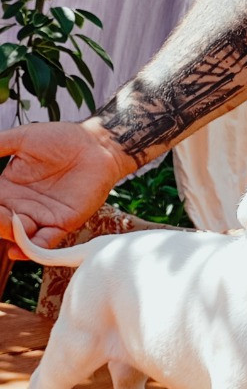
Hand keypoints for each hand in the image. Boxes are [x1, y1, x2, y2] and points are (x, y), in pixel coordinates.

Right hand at [0, 119, 135, 258]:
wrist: (96, 145)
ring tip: (9, 225)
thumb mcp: (22, 139)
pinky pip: (45, 243)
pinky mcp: (62, 224)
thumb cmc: (61, 138)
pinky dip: (31, 250)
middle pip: (1, 223)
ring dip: (11, 235)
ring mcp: (42, 217)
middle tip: (0, 215)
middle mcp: (21, 206)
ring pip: (20, 236)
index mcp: (8, 188)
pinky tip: (18, 250)